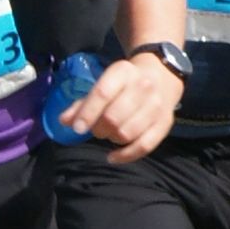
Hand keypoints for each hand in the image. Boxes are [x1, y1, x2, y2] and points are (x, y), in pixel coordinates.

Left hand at [58, 52, 184, 162]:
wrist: (162, 77)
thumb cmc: (124, 83)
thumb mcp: (105, 84)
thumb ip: (83, 103)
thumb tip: (64, 121)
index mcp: (124, 72)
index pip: (103, 94)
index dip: (88, 113)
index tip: (78, 128)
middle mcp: (143, 86)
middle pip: (113, 117)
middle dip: (99, 129)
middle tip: (97, 129)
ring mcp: (157, 105)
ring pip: (127, 133)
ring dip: (113, 139)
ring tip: (110, 133)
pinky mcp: (165, 122)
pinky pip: (144, 146)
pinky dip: (126, 156)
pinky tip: (113, 157)